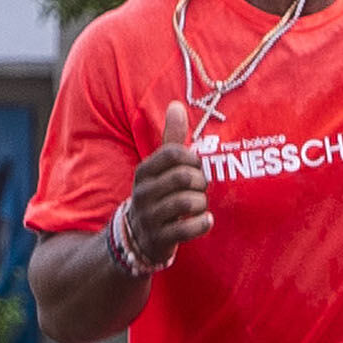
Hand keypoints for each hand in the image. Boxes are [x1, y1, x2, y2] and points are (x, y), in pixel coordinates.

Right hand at [128, 102, 211, 264]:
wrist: (137, 236)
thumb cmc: (159, 194)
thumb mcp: (160, 167)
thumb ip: (172, 139)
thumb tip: (176, 104)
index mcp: (146, 171)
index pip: (174, 154)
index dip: (194, 160)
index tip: (196, 169)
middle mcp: (144, 191)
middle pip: (184, 178)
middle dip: (201, 183)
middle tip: (200, 190)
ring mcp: (150, 216)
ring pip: (187, 202)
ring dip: (202, 204)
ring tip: (199, 206)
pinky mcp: (159, 238)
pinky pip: (186, 229)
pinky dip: (202, 224)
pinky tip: (205, 221)